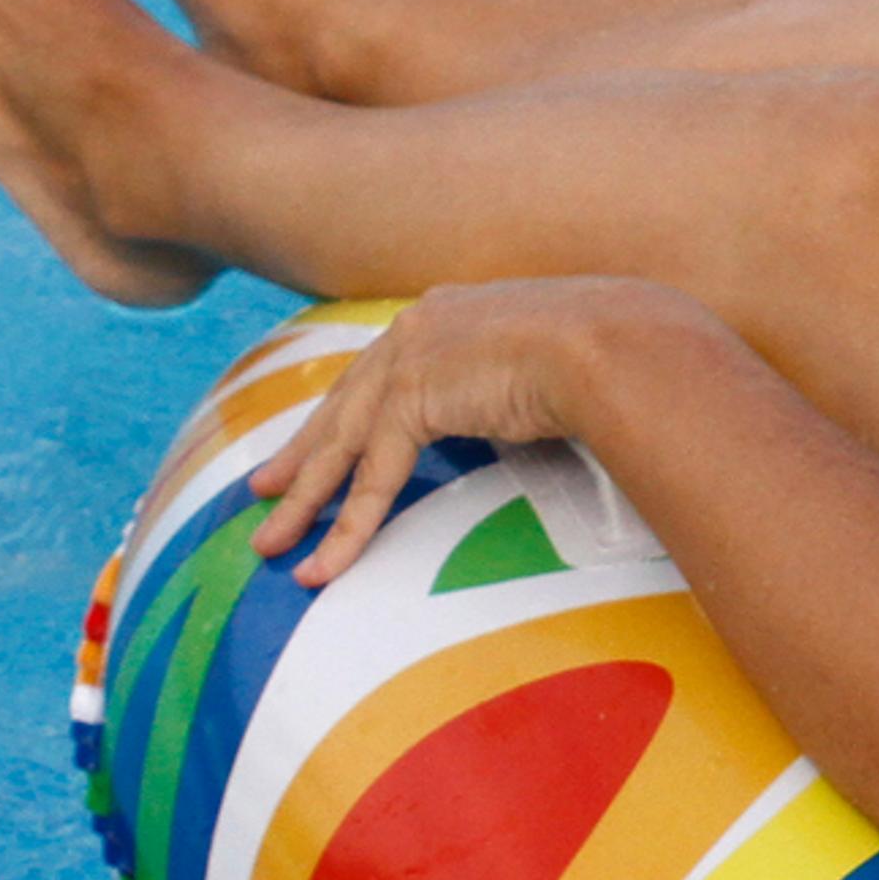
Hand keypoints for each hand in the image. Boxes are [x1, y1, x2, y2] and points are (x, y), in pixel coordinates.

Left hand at [248, 278, 646, 587]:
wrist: (614, 343)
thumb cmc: (608, 356)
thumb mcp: (549, 366)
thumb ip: (517, 386)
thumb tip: (531, 416)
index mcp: (450, 313)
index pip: (381, 372)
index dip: (346, 413)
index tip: (319, 444)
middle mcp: (419, 327)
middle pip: (344, 404)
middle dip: (302, 455)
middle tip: (264, 491)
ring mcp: (411, 357)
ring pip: (342, 445)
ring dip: (303, 501)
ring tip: (270, 543)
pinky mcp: (413, 397)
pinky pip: (370, 478)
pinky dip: (347, 528)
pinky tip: (322, 566)